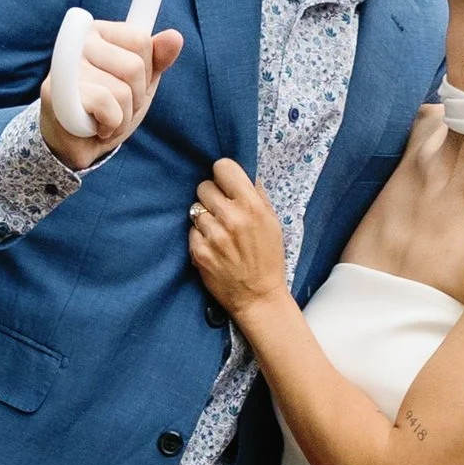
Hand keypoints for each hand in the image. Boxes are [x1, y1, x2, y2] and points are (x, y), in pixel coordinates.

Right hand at [40, 22, 182, 170]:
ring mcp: (66, 65)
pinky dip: (110, 124)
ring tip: (103, 120)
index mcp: (98, 31)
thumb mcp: (140, 83)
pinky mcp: (58, 90)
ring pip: (122, 91)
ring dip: (121, 117)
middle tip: (114, 107)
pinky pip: (106, 104)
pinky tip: (94, 127)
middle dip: (134, 98)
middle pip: (134, 66)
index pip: (140, 39)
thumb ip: (157, 60)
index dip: (145, 72)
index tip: (127, 85)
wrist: (74, 143)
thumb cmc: (106, 108)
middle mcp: (78, 41)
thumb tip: (175, 37)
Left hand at [188, 157, 287, 318]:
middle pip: (204, 186)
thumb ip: (257, 196)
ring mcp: (213, 235)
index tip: (225, 185)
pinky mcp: (198, 251)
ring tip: (219, 233)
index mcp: (252, 206)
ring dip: (205, 219)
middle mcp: (231, 217)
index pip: (223, 167)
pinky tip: (213, 248)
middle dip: (212, 197)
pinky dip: (199, 237)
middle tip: (222, 212)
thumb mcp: (272, 222)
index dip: (223, 175)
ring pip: (195, 209)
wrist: (258, 297)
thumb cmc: (268, 258)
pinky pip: (191, 231)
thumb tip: (243, 175)